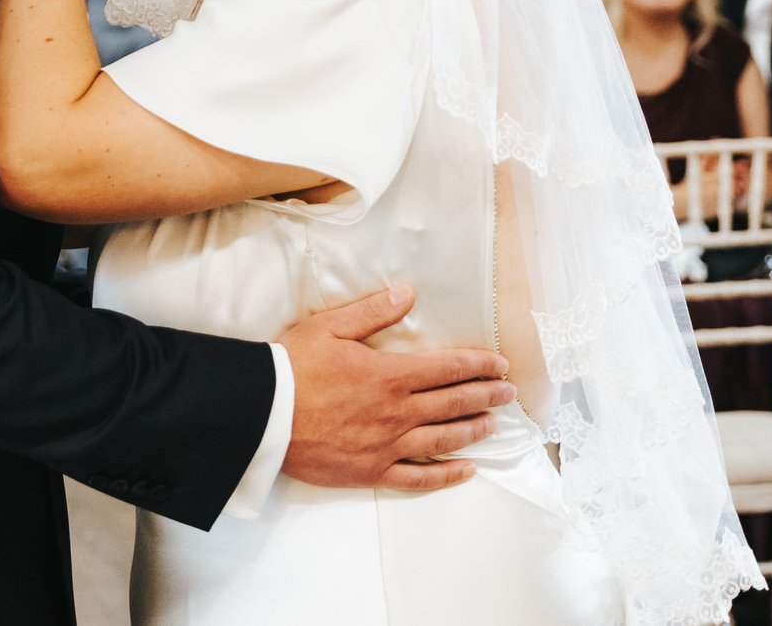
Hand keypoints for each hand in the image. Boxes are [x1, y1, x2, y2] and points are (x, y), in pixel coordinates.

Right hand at [276, 286, 515, 491]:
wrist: (262, 415)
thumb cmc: (293, 367)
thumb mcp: (329, 327)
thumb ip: (372, 312)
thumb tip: (407, 294)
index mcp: (389, 375)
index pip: (447, 368)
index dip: (478, 365)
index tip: (500, 364)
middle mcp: (397, 413)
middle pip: (453, 403)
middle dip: (487, 395)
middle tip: (509, 393)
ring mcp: (388, 446)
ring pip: (444, 440)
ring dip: (474, 431)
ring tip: (495, 424)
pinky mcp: (372, 472)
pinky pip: (419, 478)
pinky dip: (447, 475)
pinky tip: (467, 470)